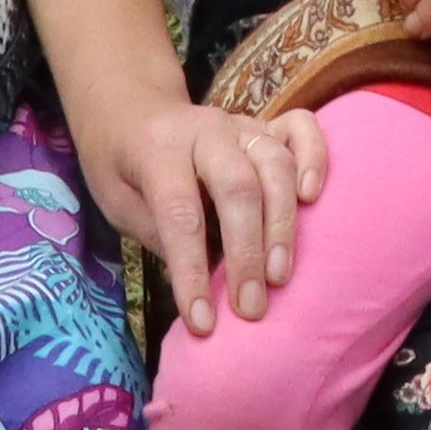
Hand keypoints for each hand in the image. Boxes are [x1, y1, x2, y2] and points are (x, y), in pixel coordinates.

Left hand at [80, 89, 329, 327]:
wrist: (129, 108)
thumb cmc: (120, 164)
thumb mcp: (116, 201)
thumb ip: (160, 233)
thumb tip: (207, 284)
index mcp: (158, 149)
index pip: (180, 213)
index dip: (192, 270)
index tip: (202, 321)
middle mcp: (205, 130)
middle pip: (237, 187)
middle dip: (247, 252)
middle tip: (251, 307)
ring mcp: (239, 124)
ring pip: (274, 165)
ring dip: (282, 225)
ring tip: (280, 277)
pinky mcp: (264, 125)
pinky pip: (301, 129)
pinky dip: (314, 158)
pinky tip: (312, 196)